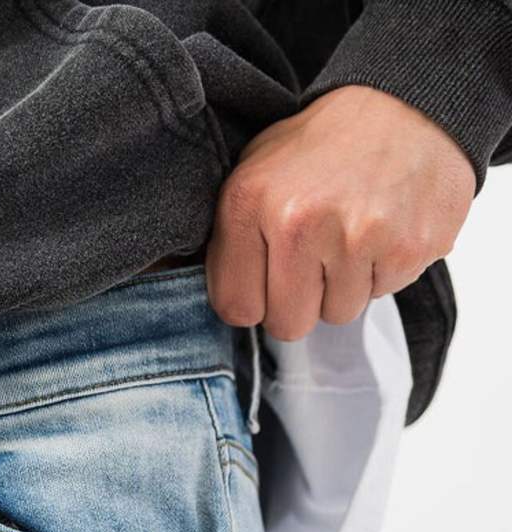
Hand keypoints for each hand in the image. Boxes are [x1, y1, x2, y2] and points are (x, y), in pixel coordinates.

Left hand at [206, 85, 474, 340]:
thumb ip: (232, 235)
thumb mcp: (256, 170)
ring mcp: (355, 239)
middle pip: (287, 324)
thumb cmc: (324, 146)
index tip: (266, 284)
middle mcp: (298, 223)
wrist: (407, 104)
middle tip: (312, 264)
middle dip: (299, 304)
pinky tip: (381, 233)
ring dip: (342, 288)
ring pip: (337, 314)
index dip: (253, 302)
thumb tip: (227, 298)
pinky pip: (382, 295)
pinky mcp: (406, 250)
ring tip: (350, 239)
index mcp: (249, 204)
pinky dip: (381, 272)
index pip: (235, 307)